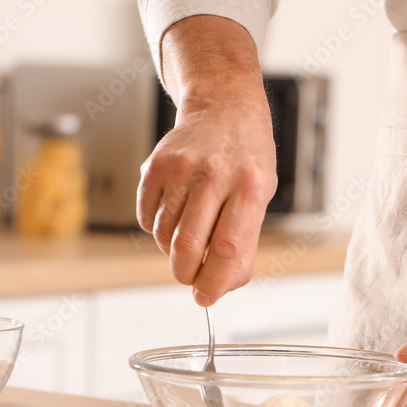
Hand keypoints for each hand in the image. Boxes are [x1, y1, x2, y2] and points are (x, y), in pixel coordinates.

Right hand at [136, 16, 277, 305]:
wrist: (224, 108)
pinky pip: (146, 217)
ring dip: (172, 250)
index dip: (214, 282)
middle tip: (189, 277)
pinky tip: (174, 216)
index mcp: (250, 187)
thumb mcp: (261, 198)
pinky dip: (155, 229)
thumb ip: (245, 244)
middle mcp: (215, 175)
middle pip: (189, 246)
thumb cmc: (247, 161)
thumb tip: (220, 286)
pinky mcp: (155, 165)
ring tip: (189, 235)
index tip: (205, 298)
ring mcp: (182, 169)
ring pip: (164, 235)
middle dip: (185, 274)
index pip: (229, 248)